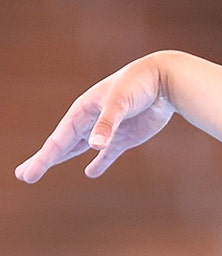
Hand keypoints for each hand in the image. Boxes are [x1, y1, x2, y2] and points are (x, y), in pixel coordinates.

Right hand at [15, 51, 221, 182]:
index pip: (57, 140)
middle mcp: (90, 121)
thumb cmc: (138, 84)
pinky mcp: (126, 137)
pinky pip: (108, 154)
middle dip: (43, 160)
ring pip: (78, 148)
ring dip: (62, 159)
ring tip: (43, 168)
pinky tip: (91, 172)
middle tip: (23, 176)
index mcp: (82, 111)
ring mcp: (107, 130)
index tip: (26, 175)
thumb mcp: (120, 102)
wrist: (164, 79)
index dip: (42, 159)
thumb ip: (107, 123)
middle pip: (62, 145)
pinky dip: (100, 163)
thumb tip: (93, 146)